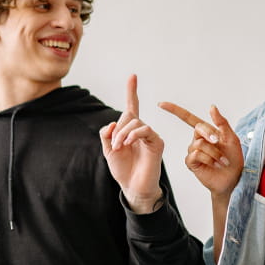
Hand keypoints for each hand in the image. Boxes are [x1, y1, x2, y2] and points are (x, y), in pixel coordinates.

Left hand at [99, 74, 163, 212]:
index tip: (133, 76)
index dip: (132, 92)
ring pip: (135, 123)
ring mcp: (150, 136)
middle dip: (117, 130)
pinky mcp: (157, 143)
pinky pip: (145, 130)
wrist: (133, 187)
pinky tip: (127, 144)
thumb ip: (107, 135)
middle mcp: (141, 131)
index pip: (132, 107)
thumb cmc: (123, 170)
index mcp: (130, 130)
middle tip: (114, 146)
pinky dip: (133, 135)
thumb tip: (112, 123)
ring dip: (123, 134)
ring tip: (119, 148)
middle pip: (128, 117)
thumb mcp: (108, 151)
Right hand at [158, 101, 243, 197]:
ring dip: (214, 152)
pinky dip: (208, 159)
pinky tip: (215, 164)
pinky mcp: (191, 162)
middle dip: (210, 134)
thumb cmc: (233, 159)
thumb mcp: (231, 138)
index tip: (161, 104)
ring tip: (222, 160)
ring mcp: (193, 151)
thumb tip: (211, 107)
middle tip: (219, 141)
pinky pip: (195, 155)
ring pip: (199, 144)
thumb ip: (221, 122)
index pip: (188, 118)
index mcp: (206, 132)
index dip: (174, 110)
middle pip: (198, 128)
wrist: (233, 178)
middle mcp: (197, 140)